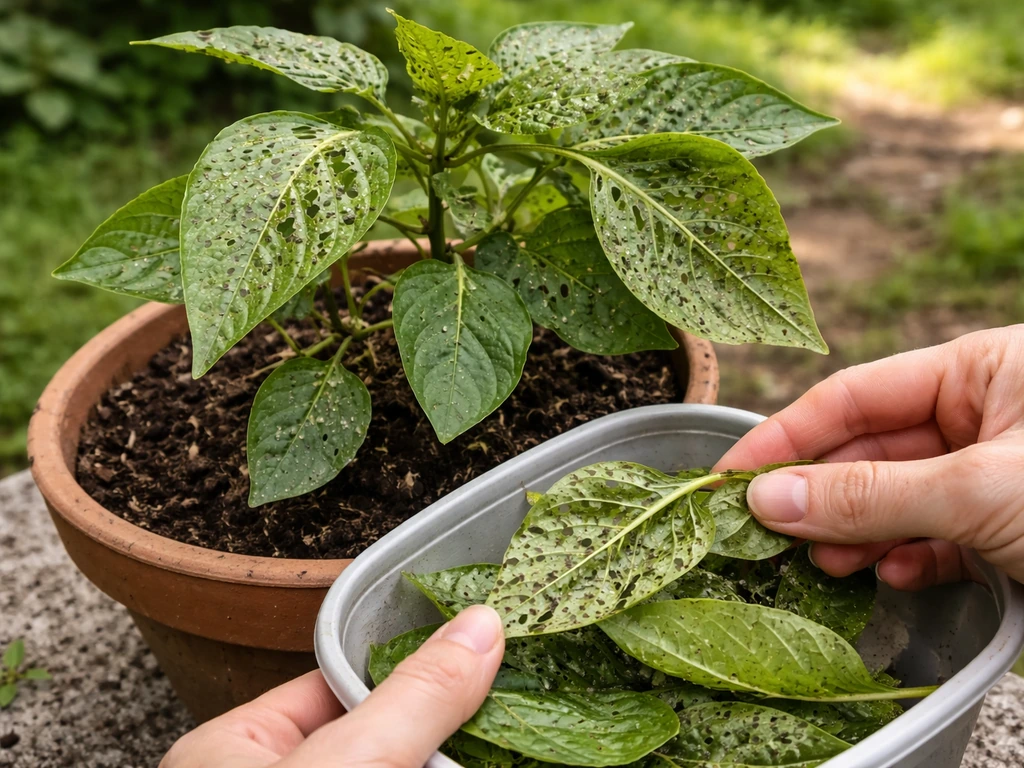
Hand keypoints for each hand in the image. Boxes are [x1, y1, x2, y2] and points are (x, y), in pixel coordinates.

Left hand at [160, 605, 504, 767]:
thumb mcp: (348, 764)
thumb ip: (412, 698)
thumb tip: (481, 624)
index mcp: (233, 751)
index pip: (334, 683)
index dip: (407, 670)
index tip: (474, 654)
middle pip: (375, 732)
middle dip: (437, 726)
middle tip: (507, 699)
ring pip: (398, 762)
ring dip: (448, 752)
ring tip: (510, 730)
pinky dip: (442, 767)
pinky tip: (489, 754)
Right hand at [713, 325, 1023, 588]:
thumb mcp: (979, 490)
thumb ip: (871, 496)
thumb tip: (768, 500)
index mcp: (980, 371)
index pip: (852, 396)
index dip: (784, 436)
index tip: (730, 476)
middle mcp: (983, 414)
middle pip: (869, 451)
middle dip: (820, 496)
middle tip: (768, 531)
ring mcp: (997, 474)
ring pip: (899, 499)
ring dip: (859, 535)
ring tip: (829, 562)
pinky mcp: (1010, 529)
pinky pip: (941, 538)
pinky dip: (913, 558)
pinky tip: (897, 573)